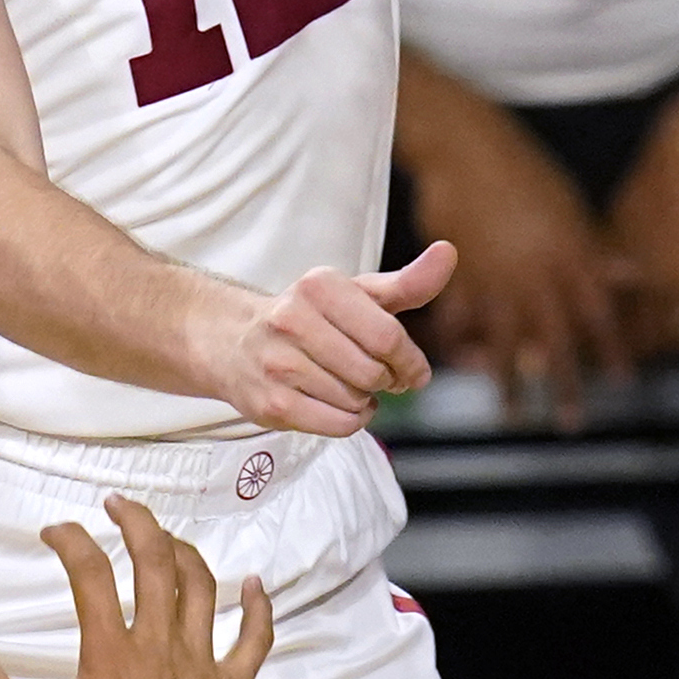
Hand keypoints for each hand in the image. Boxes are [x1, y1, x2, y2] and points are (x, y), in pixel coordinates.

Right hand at [0, 496, 274, 678]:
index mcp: (109, 657)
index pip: (89, 573)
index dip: (70, 540)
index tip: (54, 532)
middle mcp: (159, 649)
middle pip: (154, 562)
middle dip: (135, 523)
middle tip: (116, 506)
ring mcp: (203, 668)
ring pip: (202, 588)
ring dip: (184, 552)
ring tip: (165, 539)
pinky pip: (255, 639)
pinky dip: (257, 607)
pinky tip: (254, 585)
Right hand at [217, 249, 450, 436]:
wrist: (231, 342)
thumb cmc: (309, 318)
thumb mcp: (356, 295)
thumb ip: (407, 282)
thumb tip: (448, 252)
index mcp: (320, 286)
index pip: (388, 336)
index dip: (410, 361)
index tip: (412, 370)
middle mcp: (293, 319)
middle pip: (373, 373)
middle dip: (385, 381)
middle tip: (378, 378)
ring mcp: (278, 363)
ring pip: (356, 401)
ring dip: (364, 401)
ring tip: (348, 386)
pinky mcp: (271, 403)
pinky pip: (338, 425)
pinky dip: (350, 421)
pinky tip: (339, 405)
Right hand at [408, 119, 622, 429]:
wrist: (467, 147)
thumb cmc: (524, 172)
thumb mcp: (569, 207)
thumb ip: (594, 249)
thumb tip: (632, 276)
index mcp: (570, 254)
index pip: (598, 312)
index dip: (611, 348)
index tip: (622, 382)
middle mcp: (535, 273)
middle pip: (556, 339)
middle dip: (565, 384)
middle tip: (573, 424)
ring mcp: (495, 277)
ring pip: (507, 343)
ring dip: (511, 386)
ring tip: (514, 418)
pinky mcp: (459, 274)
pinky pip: (462, 321)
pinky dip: (459, 346)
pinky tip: (458, 369)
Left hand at [602, 94, 678, 357]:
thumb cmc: (660, 177)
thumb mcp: (622, 214)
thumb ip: (610, 255)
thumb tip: (597, 287)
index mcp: (627, 263)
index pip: (615, 322)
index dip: (612, 341)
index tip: (609, 348)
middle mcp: (660, 278)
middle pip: (651, 339)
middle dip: (646, 351)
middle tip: (643, 356)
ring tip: (678, 342)